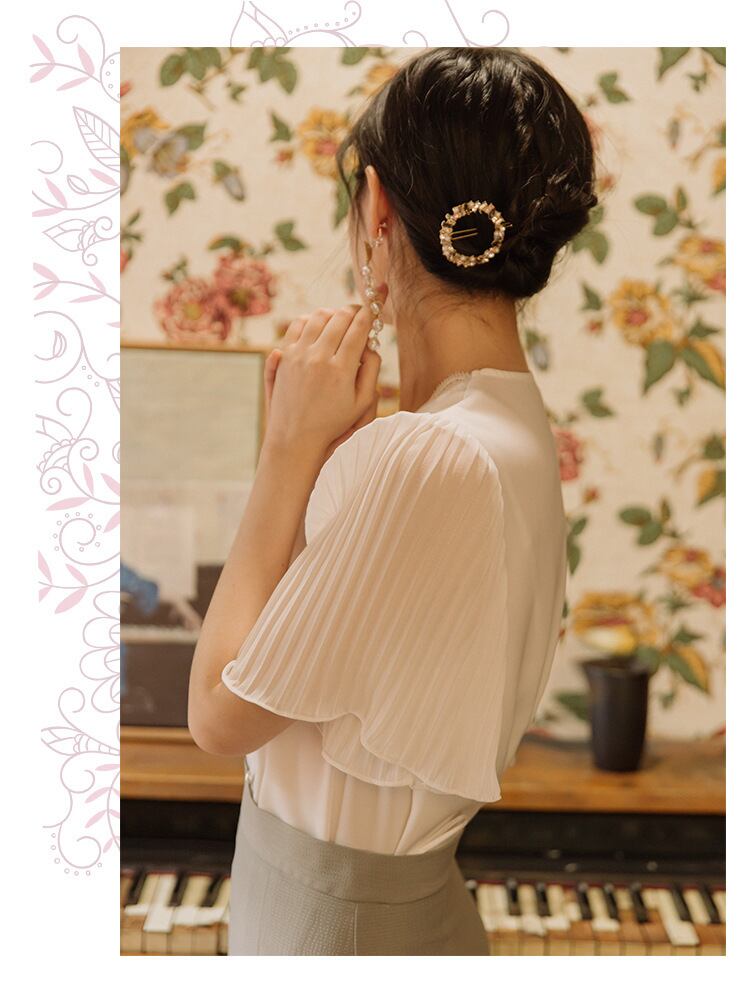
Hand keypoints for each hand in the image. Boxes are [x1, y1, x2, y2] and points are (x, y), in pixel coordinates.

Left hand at [262, 290, 384, 458]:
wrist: (295, 438)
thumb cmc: (333, 423)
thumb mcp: (362, 403)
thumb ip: (371, 371)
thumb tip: (370, 343)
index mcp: (342, 370)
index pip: (359, 327)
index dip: (371, 311)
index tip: (376, 302)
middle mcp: (318, 358)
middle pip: (340, 317)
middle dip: (354, 310)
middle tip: (360, 313)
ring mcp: (298, 355)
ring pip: (318, 316)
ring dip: (333, 313)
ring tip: (341, 320)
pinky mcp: (284, 356)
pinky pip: (298, 324)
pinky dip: (311, 319)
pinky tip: (318, 326)